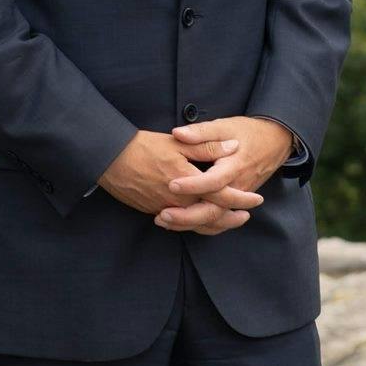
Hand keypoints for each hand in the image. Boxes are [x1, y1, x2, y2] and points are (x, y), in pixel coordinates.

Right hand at [96, 129, 264, 233]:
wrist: (110, 159)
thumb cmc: (143, 146)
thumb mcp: (177, 142)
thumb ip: (207, 146)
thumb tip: (233, 148)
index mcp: (187, 180)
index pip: (221, 194)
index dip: (240, 198)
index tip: (255, 199)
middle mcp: (178, 200)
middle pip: (211, 215)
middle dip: (231, 217)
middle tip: (246, 216)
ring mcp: (165, 208)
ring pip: (196, 224)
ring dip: (214, 223)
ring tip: (228, 220)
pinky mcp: (154, 211)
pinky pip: (180, 224)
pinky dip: (194, 224)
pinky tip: (200, 219)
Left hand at [152, 116, 291, 234]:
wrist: (274, 142)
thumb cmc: (247, 132)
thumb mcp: (225, 126)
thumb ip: (201, 132)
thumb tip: (177, 133)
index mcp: (234, 167)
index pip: (213, 181)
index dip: (193, 185)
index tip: (172, 185)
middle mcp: (237, 187)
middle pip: (214, 210)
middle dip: (187, 216)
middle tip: (162, 215)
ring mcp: (237, 197)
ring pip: (215, 219)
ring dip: (190, 224)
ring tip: (164, 221)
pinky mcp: (235, 202)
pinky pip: (218, 219)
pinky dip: (200, 225)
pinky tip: (180, 224)